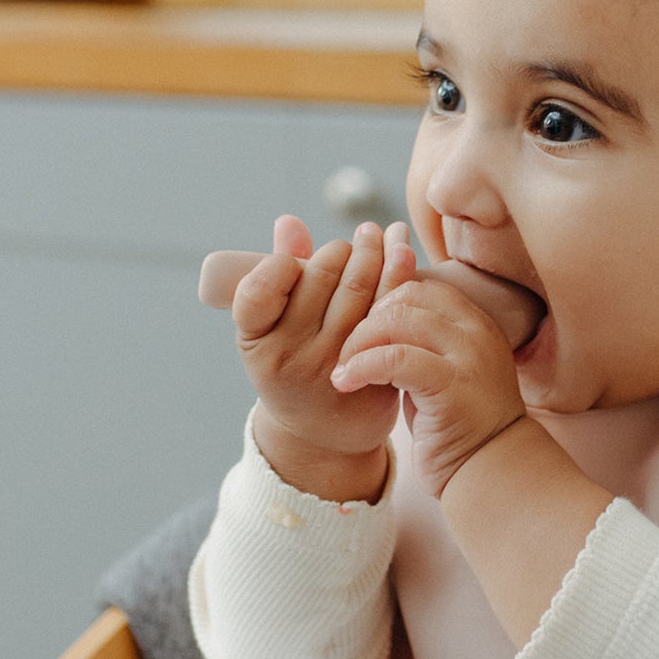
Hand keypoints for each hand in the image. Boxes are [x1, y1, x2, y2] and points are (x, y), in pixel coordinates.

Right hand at [234, 214, 415, 493]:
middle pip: (320, 278)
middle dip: (341, 250)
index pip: (261, 287)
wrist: (325, 436)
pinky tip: (403, 252)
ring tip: (379, 236)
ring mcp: (334, 368)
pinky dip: (399, 274)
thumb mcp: (274, 329)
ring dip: (374, 252)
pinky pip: (389, 311)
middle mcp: (290, 359)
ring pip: (359, 289)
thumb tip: (289, 222)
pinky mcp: (373, 372)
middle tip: (356, 241)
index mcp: (255, 344)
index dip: (284, 263)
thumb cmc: (295, 365)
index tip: (298, 261)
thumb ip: (277, 275)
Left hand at [330, 273, 526, 498]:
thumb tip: (373, 320)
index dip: (381, 304)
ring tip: (343, 370)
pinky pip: (395, 358)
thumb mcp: (441, 373)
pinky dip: (362, 366)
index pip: (419, 287)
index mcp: (475, 323)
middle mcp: (477, 332)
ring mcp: (468, 356)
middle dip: (366, 321)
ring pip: (397, 321)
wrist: (491, 472)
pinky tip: (346, 382)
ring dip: (358, 343)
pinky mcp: (452, 385)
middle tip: (346, 354)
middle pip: (406, 296)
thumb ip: (419, 343)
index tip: (361, 336)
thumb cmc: (458, 427)